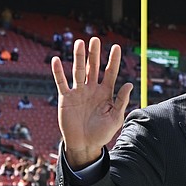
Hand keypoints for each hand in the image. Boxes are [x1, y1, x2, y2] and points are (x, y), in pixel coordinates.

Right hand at [51, 37, 132, 168]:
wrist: (85, 145)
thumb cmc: (102, 133)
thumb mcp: (115, 118)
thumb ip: (121, 101)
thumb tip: (129, 84)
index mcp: (105, 93)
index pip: (110, 73)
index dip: (113, 60)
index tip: (116, 47)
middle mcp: (92, 89)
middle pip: (93, 67)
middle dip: (94, 54)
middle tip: (95, 40)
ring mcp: (78, 92)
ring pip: (78, 71)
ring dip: (78, 57)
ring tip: (79, 43)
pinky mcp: (66, 98)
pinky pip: (61, 82)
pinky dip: (58, 72)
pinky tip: (57, 60)